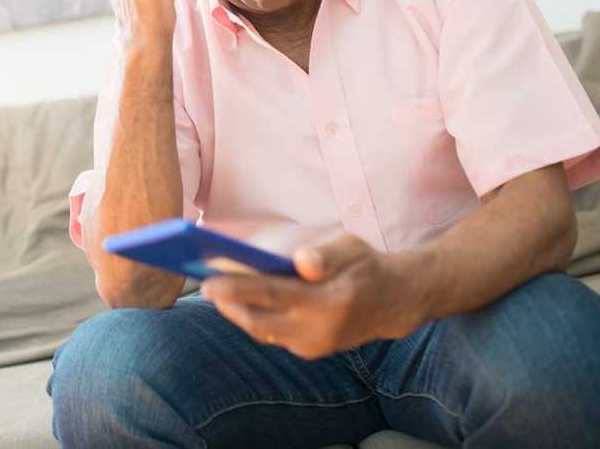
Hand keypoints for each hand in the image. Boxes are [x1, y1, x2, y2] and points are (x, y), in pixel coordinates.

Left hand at [199, 235, 435, 359]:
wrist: (395, 302)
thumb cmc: (366, 266)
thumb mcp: (352, 248)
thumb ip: (327, 255)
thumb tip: (301, 261)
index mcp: (329, 301)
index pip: (274, 295)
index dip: (238, 289)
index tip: (208, 282)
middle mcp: (319, 329)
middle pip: (260, 322)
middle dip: (228, 305)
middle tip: (204, 286)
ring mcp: (314, 345)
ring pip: (263, 332)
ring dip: (237, 312)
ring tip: (216, 291)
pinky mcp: (310, 351)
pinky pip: (273, 335)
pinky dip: (254, 318)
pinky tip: (238, 301)